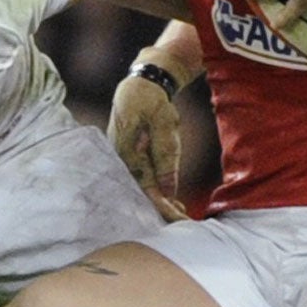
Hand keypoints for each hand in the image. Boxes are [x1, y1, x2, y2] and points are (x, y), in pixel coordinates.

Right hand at [110, 69, 188, 221]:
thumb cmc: (151, 100)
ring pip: (143, 187)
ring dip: (162, 201)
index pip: (145, 188)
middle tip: (185, 222)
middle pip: (143, 192)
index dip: (163, 206)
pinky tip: (172, 201)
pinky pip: (144, 177)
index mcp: (125, 153)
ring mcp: (125, 159)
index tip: (179, 218)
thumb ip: (165, 155)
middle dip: (163, 209)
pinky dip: (158, 189)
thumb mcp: (163, 123)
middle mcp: (121, 160)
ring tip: (181, 215)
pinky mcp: (131, 157)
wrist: (141, 84)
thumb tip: (167, 189)